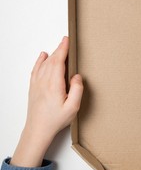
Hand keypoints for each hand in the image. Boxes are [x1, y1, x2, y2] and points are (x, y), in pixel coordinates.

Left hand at [10, 37, 82, 167]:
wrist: (38, 129)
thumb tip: (77, 76)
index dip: (63, 49)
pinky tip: (43, 57)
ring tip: (58, 47)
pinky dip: (40, 61)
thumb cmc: (55, 120)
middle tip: (65, 41)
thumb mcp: (73, 108)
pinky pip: (36, 69)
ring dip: (52, 54)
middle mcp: (44, 82)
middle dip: (59, 49)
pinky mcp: (33, 88)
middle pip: (51, 60)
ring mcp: (37, 84)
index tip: (67, 40)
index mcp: (54, 85)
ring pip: (44, 64)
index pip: (58, 62)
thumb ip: (77, 90)